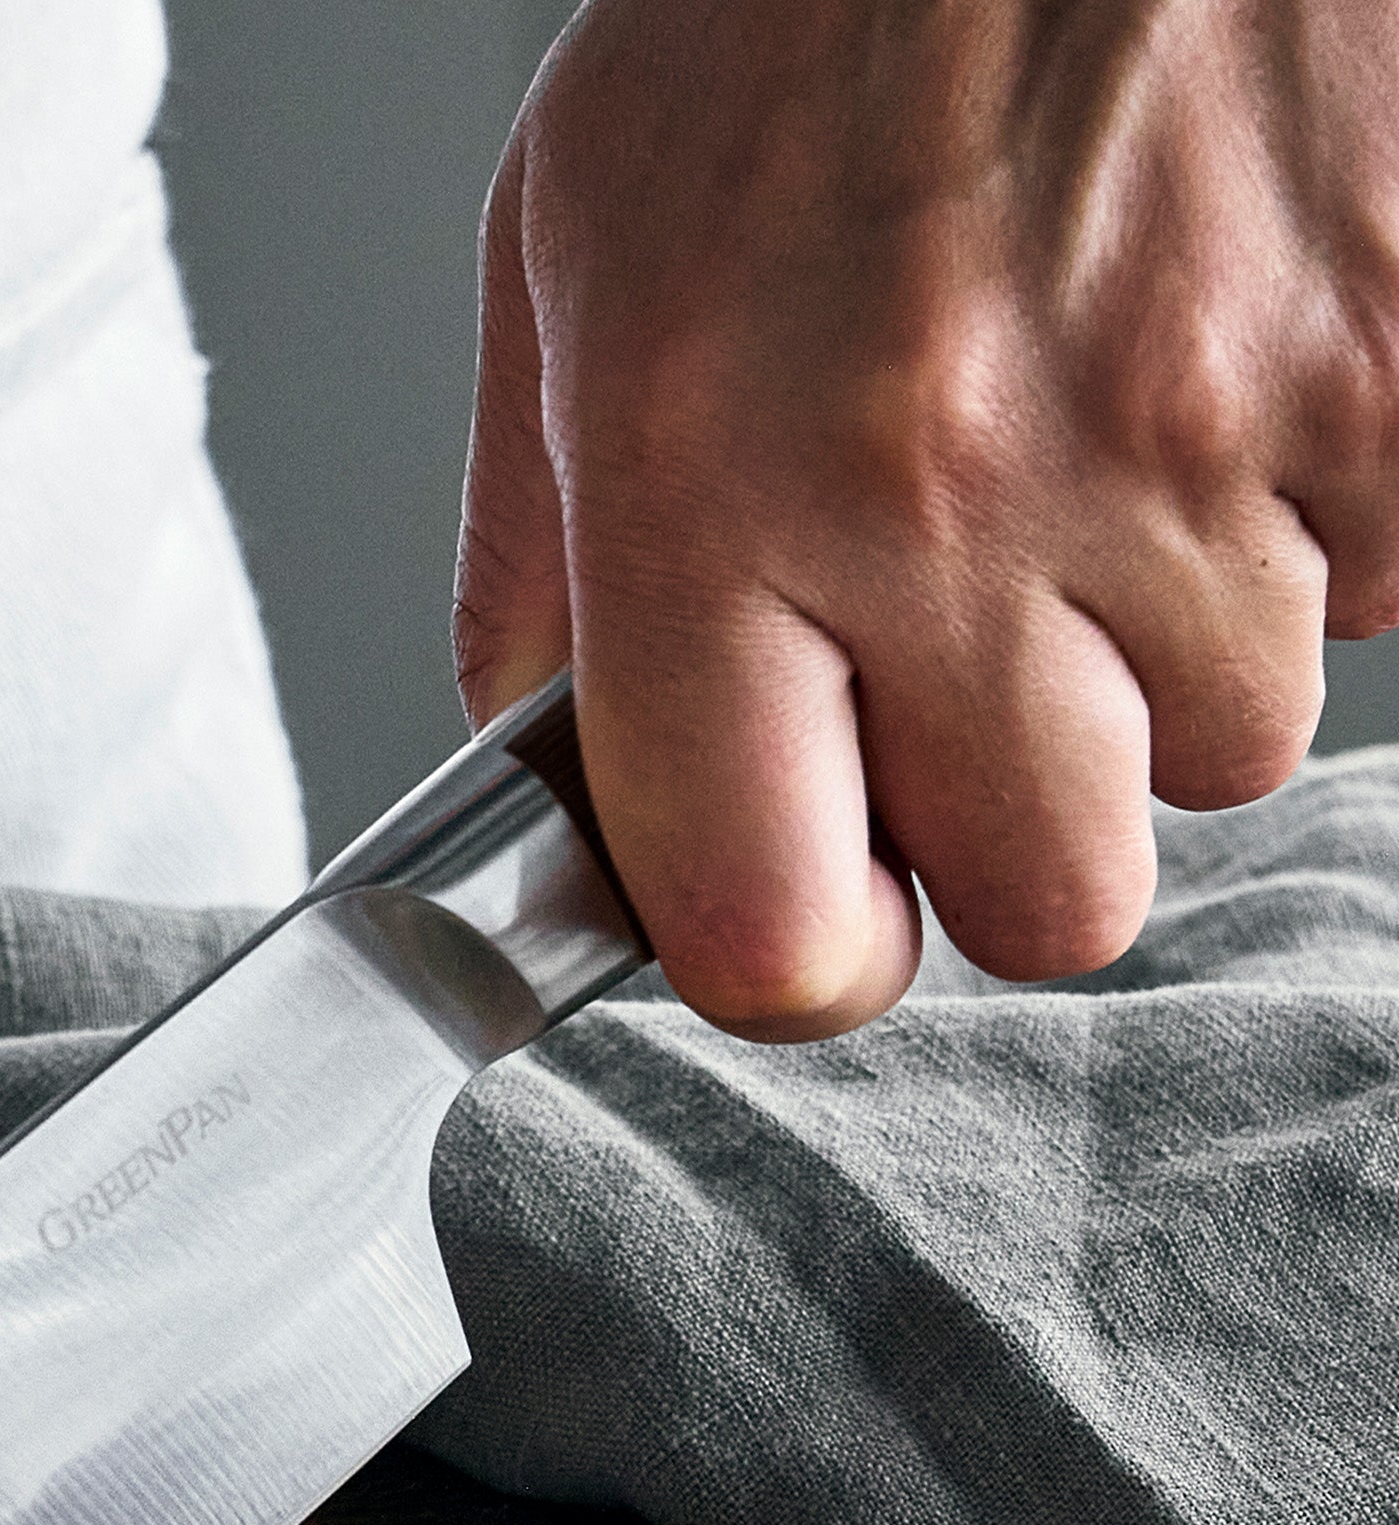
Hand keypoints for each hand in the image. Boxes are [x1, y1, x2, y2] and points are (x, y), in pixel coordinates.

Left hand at [456, 0, 1396, 1034]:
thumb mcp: (575, 245)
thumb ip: (539, 549)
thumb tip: (534, 755)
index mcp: (711, 487)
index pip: (771, 931)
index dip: (805, 956)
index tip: (821, 905)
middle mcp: (954, 492)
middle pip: (1050, 897)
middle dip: (1019, 814)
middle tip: (982, 656)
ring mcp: (1206, 438)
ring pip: (1226, 751)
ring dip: (1164, 654)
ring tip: (1100, 443)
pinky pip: (1374, 593)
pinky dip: (1308, 523)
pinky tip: (1218, 368)